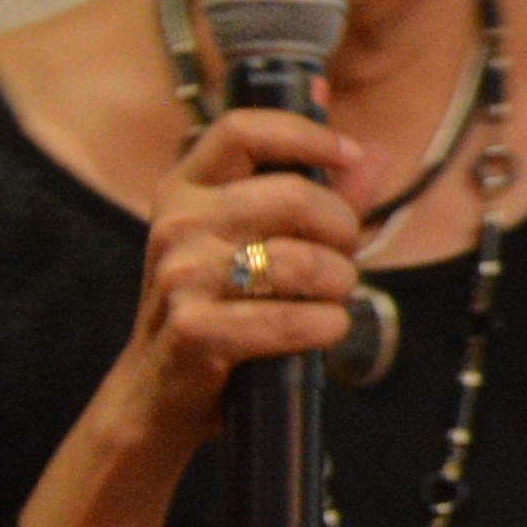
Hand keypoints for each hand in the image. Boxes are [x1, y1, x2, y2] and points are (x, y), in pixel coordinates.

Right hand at [110, 102, 377, 453]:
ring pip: (304, 262)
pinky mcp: (196, 329)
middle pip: (295, 197)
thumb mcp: (250, 245)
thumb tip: (371, 155)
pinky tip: (322, 329)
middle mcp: (177, 224)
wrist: (155, 395)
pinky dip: (326, 326)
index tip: (349, 152)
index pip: (242, 131)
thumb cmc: (214, 312)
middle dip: (342, 230)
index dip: (306, 134)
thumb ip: (313, 200)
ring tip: (329, 300)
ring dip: (339, 286)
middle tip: (343, 257)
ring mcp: (182, 276)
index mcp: (184, 191)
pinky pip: (292, 318)